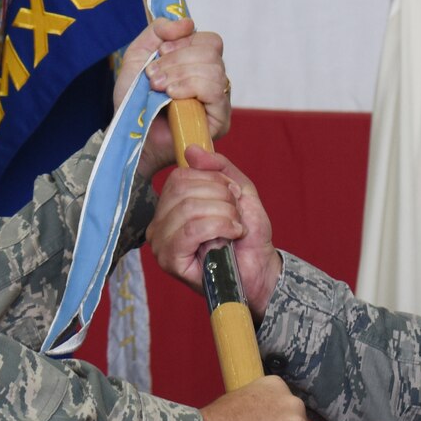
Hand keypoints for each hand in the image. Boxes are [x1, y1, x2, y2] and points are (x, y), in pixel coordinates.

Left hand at [117, 17, 230, 178]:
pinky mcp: (221, 119)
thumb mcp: (139, 55)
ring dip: (179, 74)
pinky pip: (216, 91)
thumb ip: (158, 30)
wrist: (130, 134)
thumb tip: (188, 23)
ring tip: (159, 88)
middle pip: (211, 50)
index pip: (207, 39)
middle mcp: (214, 79)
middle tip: (154, 77)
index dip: (183, 42)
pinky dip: (190, 87)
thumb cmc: (134, 101)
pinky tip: (172, 96)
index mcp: (198, 63)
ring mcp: (219, 100)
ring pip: (213, 68)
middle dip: (176, 59)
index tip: (159, 53)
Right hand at [150, 146, 281, 315]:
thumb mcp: (239, 191)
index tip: (233, 195)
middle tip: (236, 213)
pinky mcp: (170, 261)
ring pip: (189, 209)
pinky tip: (232, 235)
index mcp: (171, 205)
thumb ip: (219, 167)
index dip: (213, 180)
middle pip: (184, 190)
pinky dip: (219, 227)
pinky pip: (191, 230)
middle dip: (221, 197)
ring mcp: (161, 243)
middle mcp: (159, 223)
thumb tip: (191, 151)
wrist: (260, 269)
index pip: (181, 176)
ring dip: (224, 214)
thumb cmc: (248, 235)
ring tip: (235, 226)